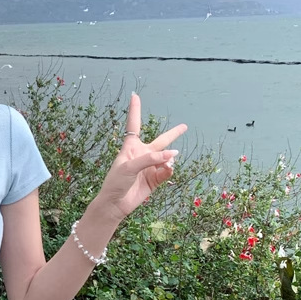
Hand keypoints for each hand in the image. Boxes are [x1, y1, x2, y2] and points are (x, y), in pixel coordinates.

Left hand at [93, 93, 186, 223]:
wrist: (116, 204)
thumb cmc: (116, 182)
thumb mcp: (129, 167)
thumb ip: (151, 159)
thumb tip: (172, 155)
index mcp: (131, 147)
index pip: (134, 125)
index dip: (135, 110)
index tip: (135, 96)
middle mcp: (142, 155)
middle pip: (161, 140)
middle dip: (173, 134)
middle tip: (184, 126)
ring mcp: (150, 167)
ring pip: (167, 158)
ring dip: (169, 159)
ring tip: (168, 163)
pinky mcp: (155, 179)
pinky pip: (167, 171)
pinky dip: (169, 170)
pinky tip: (168, 170)